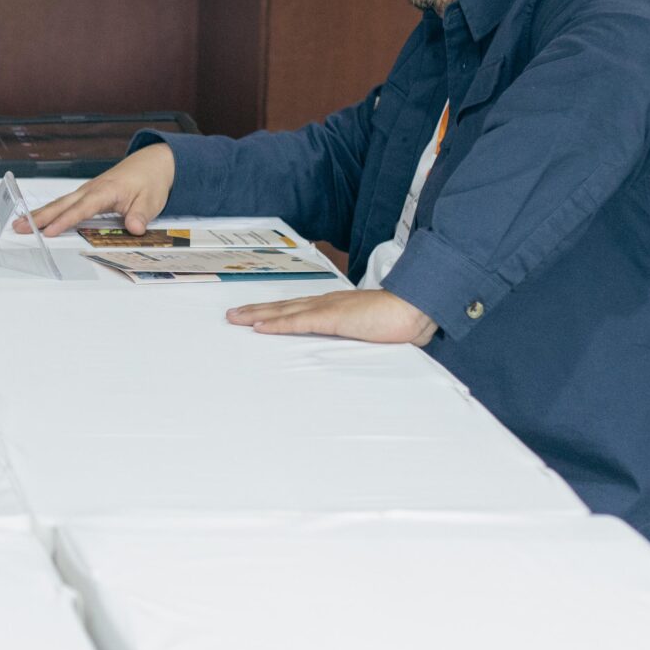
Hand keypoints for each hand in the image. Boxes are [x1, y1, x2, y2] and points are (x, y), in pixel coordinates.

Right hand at [20, 144, 174, 235]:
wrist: (152, 163)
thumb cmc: (150, 181)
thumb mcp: (151, 201)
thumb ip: (141, 215)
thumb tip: (134, 228)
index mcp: (105, 191)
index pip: (81, 209)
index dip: (65, 221)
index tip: (49, 232)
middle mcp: (91, 189)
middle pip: (61, 204)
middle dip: (39, 217)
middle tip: (19, 227)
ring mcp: (87, 190)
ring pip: (60, 203)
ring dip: (39, 214)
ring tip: (19, 224)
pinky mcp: (87, 193)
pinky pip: (65, 203)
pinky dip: (49, 210)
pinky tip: (37, 218)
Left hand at [226, 288, 436, 345]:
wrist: (417, 307)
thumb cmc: (401, 321)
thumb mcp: (373, 332)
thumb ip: (359, 337)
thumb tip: (355, 346)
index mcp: (336, 306)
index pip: (298, 308)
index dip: (275, 311)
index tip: (256, 315)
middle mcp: (327, 303)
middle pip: (284, 306)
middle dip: (257, 311)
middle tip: (233, 315)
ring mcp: (328, 309)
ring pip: (284, 311)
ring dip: (258, 315)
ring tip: (235, 319)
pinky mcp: (332, 318)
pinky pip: (298, 322)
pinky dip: (276, 324)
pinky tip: (258, 327)